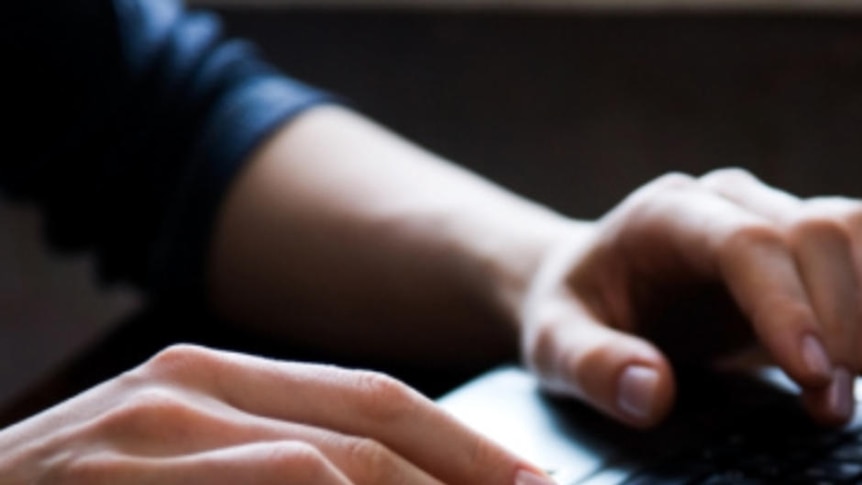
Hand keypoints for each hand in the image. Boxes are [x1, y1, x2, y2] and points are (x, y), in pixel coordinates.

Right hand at [0, 344, 551, 483]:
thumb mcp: (182, 460)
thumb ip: (272, 459)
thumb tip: (377, 481)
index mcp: (214, 378)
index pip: (369, 398)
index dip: (459, 440)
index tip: (523, 477)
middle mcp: (191, 390)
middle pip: (370, 425)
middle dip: (465, 468)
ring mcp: (154, 433)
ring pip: (331, 468)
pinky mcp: (124, 478)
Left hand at [520, 168, 860, 427]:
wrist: (591, 284)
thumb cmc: (576, 308)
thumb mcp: (554, 341)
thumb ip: (591, 364)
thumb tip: (651, 391)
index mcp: (664, 214)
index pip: (744, 243)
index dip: (786, 305)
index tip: (809, 373)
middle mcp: (724, 202)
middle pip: (814, 234)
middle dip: (838, 319)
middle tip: (829, 402)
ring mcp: (766, 215)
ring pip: (852, 234)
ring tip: (849, 385)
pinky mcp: (794, 246)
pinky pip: (859, 253)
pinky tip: (855, 359)